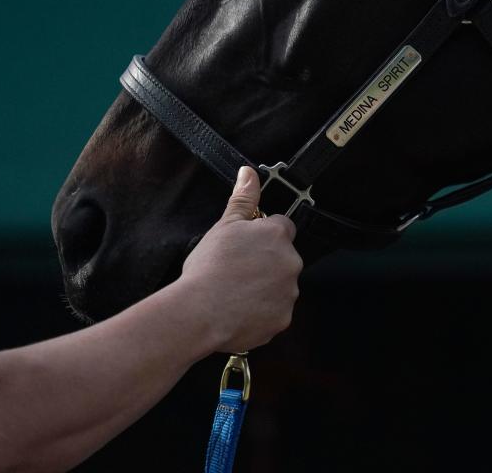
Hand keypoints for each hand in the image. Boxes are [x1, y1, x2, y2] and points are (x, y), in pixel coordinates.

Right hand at [173, 166, 302, 353]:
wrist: (200, 313)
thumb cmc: (210, 267)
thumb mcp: (224, 225)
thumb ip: (243, 198)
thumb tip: (249, 173)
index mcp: (278, 235)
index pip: (282, 227)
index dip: (263, 235)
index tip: (247, 246)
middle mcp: (291, 262)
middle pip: (283, 258)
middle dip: (266, 262)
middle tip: (237, 270)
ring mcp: (289, 293)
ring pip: (280, 286)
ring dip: (265, 287)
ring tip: (235, 292)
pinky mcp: (283, 319)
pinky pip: (275, 312)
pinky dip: (262, 312)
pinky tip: (239, 310)